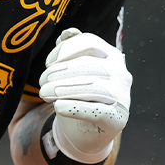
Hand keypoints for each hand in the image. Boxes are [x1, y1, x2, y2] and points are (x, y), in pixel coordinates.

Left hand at [38, 28, 130, 163]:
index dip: (66, 50)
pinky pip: (96, 111)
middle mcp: (121, 73)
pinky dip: (75, 107)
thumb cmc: (78, 95)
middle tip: (42, 82)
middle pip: (89, 65)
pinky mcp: (117, 119)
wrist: (85, 131)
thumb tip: (69, 32)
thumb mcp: (73, 70)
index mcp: (112, 56)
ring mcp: (122, 96)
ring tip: (45, 93)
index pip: (90, 43)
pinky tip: (59, 107)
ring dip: (64, 88)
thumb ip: (70, 49)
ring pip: (93, 87)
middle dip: (61, 72)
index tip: (48, 63)